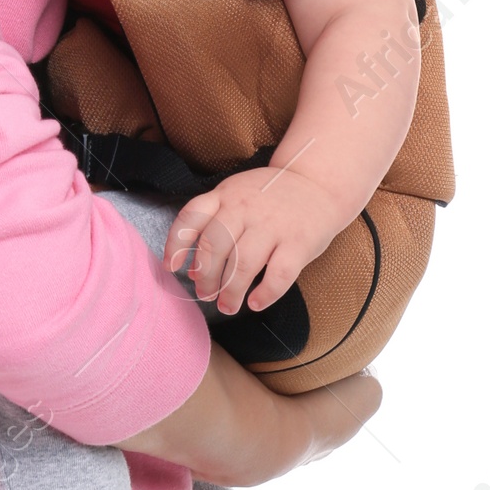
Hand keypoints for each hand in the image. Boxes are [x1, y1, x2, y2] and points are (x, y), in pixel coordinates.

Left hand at [168, 166, 341, 314]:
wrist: (319, 184)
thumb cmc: (271, 197)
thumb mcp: (237, 195)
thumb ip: (214, 224)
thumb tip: (192, 270)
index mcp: (226, 195)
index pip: (192, 217)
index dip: (177, 243)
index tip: (171, 267)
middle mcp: (246, 207)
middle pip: (215, 246)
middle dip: (206, 277)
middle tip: (205, 295)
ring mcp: (273, 224)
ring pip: (244, 263)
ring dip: (231, 291)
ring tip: (227, 305)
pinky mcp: (299, 241)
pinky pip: (279, 274)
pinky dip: (265, 293)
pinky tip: (256, 302)